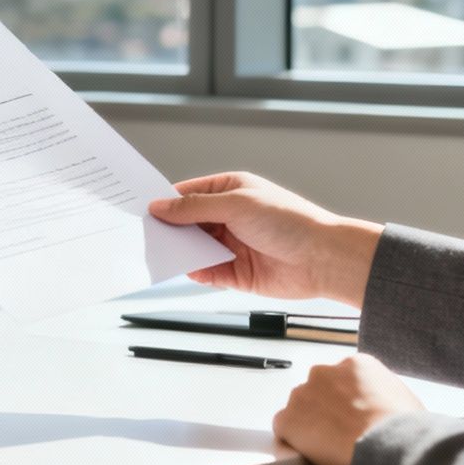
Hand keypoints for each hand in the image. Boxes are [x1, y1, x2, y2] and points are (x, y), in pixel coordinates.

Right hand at [148, 171, 382, 305]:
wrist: (323, 259)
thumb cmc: (290, 221)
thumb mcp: (236, 204)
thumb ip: (194, 207)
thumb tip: (160, 206)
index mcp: (230, 191)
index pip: (188, 193)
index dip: (165, 201)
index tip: (140, 208)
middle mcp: (229, 217)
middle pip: (187, 222)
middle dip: (168, 228)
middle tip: (142, 233)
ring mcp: (231, 245)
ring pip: (194, 248)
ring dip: (180, 251)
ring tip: (158, 253)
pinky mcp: (236, 273)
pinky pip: (206, 272)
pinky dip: (195, 271)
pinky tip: (187, 269)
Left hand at [273, 354, 423, 464]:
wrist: (391, 445)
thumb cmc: (404, 428)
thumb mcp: (402, 398)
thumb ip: (381, 393)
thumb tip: (380, 406)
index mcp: (355, 364)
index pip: (341, 380)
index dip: (346, 402)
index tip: (351, 417)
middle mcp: (325, 373)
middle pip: (318, 391)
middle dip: (325, 410)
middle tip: (340, 433)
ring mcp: (304, 394)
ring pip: (300, 409)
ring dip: (309, 424)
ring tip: (329, 447)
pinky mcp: (289, 419)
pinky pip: (284, 430)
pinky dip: (292, 441)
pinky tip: (309, 453)